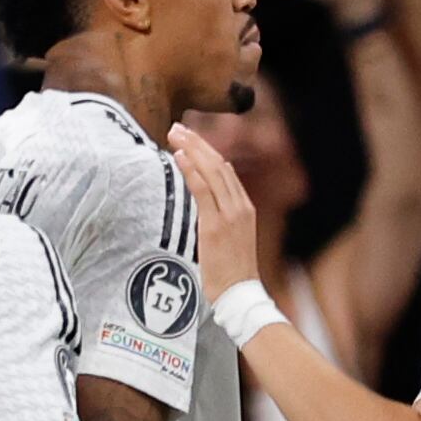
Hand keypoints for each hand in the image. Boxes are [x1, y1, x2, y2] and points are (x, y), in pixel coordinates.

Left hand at [168, 126, 264, 294]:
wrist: (240, 294)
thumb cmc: (232, 271)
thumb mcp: (231, 238)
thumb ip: (222, 216)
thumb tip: (210, 199)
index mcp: (244, 207)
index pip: (225, 169)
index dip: (207, 150)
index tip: (190, 137)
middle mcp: (240, 205)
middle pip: (218, 163)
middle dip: (198, 142)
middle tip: (178, 127)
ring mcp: (230, 214)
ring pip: (212, 170)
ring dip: (192, 149)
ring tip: (176, 134)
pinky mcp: (217, 224)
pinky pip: (203, 190)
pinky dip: (192, 169)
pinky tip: (180, 155)